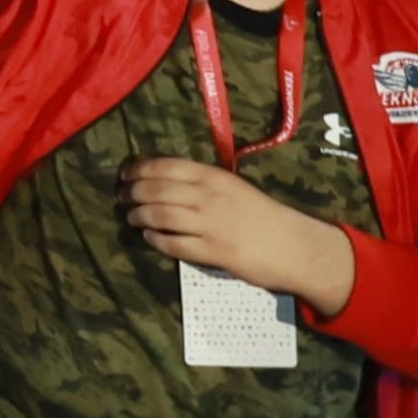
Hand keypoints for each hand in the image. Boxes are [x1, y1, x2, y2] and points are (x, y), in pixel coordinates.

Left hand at [122, 156, 353, 309]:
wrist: (296, 247)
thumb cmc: (264, 215)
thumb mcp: (233, 188)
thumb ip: (202, 183)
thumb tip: (163, 181)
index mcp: (214, 177)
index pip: (165, 166)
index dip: (138, 169)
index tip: (123, 174)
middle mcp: (209, 197)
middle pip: (156, 190)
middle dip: (132, 193)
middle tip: (121, 197)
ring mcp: (211, 225)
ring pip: (161, 215)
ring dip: (138, 215)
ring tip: (130, 216)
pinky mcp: (215, 252)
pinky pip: (175, 244)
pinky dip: (156, 239)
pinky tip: (149, 237)